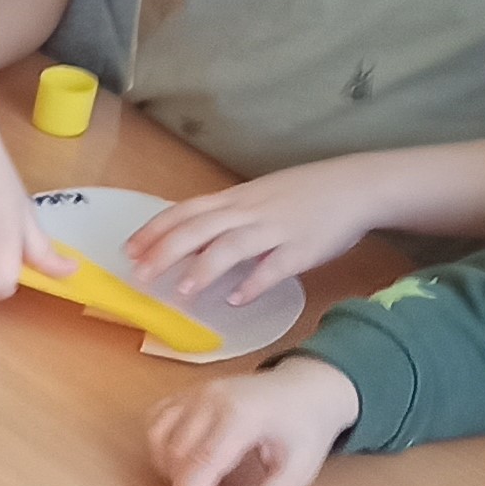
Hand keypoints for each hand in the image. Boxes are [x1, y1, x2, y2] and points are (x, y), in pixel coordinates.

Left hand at [127, 161, 378, 304]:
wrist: (356, 186)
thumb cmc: (304, 194)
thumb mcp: (258, 197)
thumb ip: (227, 216)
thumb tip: (192, 238)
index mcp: (235, 199)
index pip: (185, 211)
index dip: (154, 231)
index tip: (128, 251)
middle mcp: (249, 211)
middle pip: (198, 229)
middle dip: (165, 252)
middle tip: (141, 276)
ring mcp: (276, 228)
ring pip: (232, 245)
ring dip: (204, 268)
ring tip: (182, 292)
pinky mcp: (303, 247)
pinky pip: (275, 266)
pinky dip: (253, 282)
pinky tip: (235, 299)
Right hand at [148, 360, 360, 485]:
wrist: (307, 387)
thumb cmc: (305, 427)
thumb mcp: (299, 469)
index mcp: (242, 416)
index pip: (203, 458)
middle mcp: (211, 399)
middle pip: (177, 449)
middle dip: (186, 483)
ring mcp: (196, 392)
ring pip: (160, 434)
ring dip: (168, 465)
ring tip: (200, 480)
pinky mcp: (189, 392)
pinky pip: (158, 419)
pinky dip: (161, 444)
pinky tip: (184, 459)